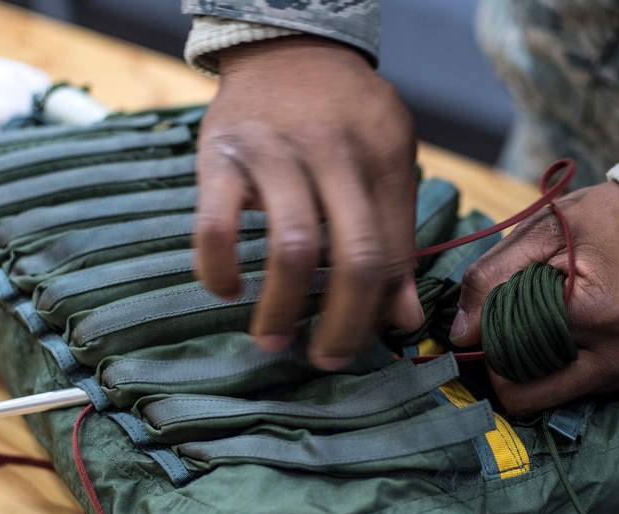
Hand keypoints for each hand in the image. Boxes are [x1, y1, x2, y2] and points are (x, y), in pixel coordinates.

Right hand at [194, 36, 424, 369]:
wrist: (288, 47)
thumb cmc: (345, 115)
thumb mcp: (388, 160)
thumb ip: (397, 235)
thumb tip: (404, 318)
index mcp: (384, 156)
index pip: (391, 249)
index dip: (381, 306)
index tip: (367, 338)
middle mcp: (336, 153)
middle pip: (353, 257)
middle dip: (344, 324)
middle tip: (328, 360)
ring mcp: (276, 152)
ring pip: (291, 248)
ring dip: (281, 309)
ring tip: (273, 341)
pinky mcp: (221, 154)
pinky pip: (215, 225)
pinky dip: (216, 269)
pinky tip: (225, 290)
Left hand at [449, 181, 618, 414]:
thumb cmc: (607, 221)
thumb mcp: (543, 230)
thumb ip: (492, 276)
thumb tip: (459, 334)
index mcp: (596, 313)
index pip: (512, 349)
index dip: (486, 335)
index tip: (486, 312)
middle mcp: (617, 356)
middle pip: (527, 389)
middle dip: (502, 362)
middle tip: (501, 325)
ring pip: (547, 396)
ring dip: (527, 368)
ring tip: (533, 323)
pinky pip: (572, 389)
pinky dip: (553, 367)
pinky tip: (558, 331)